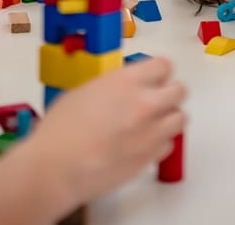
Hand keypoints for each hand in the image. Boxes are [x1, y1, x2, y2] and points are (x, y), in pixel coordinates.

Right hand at [26, 57, 186, 203]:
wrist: (55, 168)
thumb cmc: (60, 130)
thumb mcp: (85, 91)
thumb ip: (115, 86)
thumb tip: (127, 89)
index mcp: (127, 82)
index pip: (164, 66)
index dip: (159, 72)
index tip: (154, 78)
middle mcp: (145, 104)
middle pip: (180, 91)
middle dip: (169, 94)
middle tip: (157, 100)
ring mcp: (151, 132)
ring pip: (180, 118)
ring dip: (168, 118)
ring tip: (152, 123)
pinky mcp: (150, 158)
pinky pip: (168, 144)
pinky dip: (159, 143)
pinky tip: (142, 144)